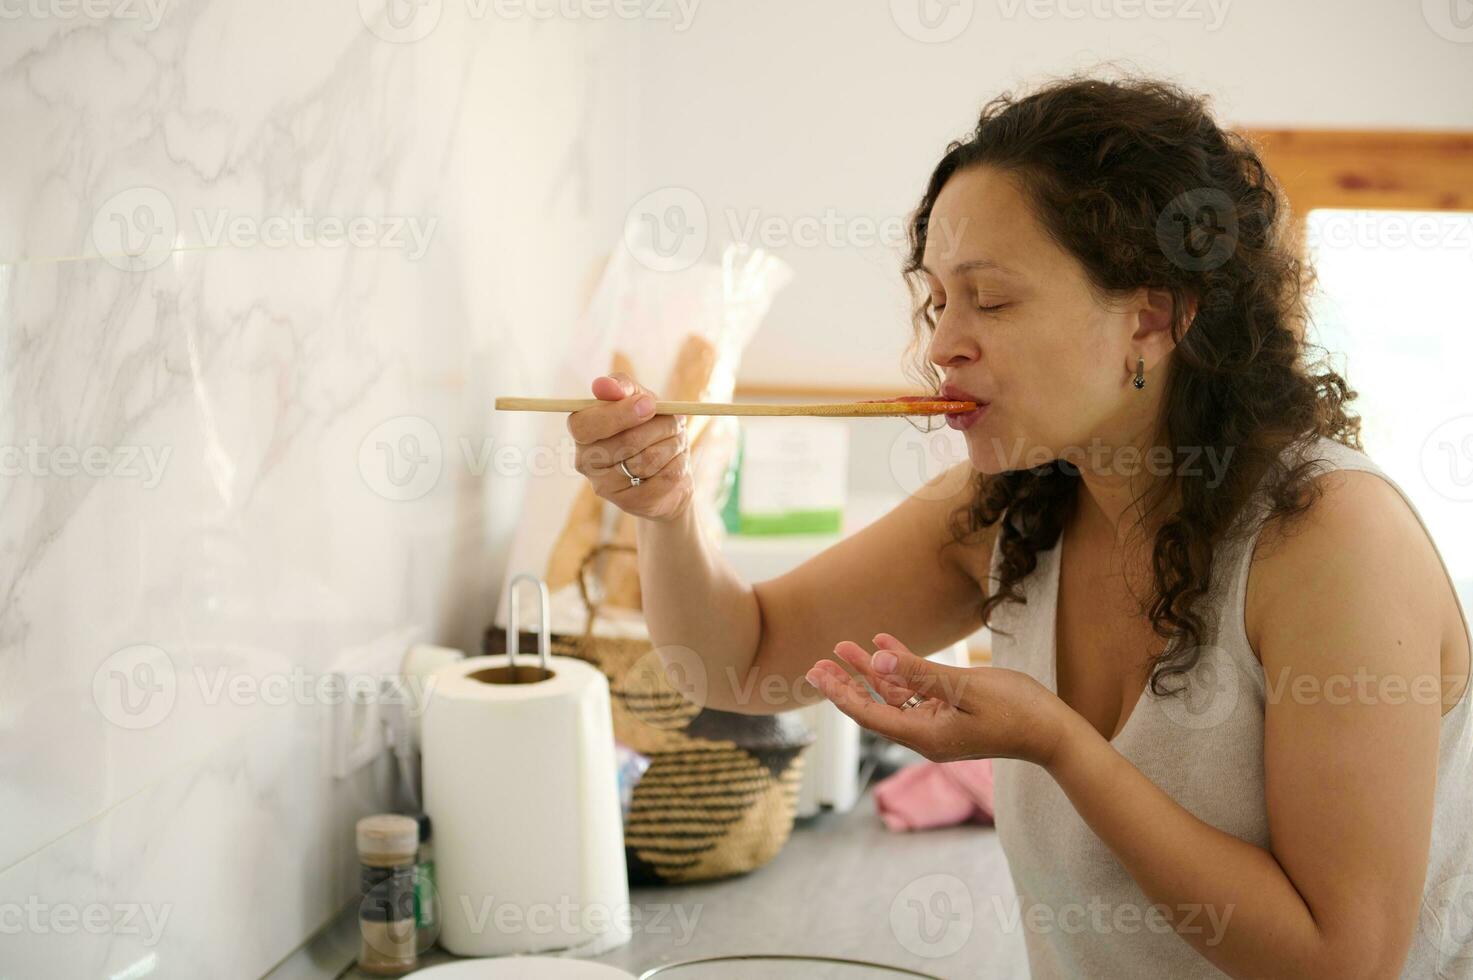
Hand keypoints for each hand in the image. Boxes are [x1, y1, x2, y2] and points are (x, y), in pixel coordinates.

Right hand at [568, 372, 692, 522]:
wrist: (668, 469)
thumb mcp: (638, 398)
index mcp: (581, 432)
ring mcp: (606, 488)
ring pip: (649, 460)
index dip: (618, 414)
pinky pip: (665, 478)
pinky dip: (679, 463)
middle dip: (659, 427)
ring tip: (675, 440)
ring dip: (673, 443)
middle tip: (674, 421)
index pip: (584, 425)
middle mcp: (586, 462)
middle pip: (625, 442)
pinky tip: (675, 461)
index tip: (649, 405)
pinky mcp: (632, 504)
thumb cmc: (648, 426)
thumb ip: (621, 387)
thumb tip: (603, 385)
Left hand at [804, 632, 1076, 767]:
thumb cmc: (1017, 711)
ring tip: (844, 646)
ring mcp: (939, 726)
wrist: (1056, 734)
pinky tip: (885, 643)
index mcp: (925, 735)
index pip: (869, 715)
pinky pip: (917, 692)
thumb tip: (878, 659)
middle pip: (874, 707)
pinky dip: (901, 670)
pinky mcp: (953, 715)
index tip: (816, 673)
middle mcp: (926, 735)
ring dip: (871, 671)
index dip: (840, 693)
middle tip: (816, 663)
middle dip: (846, 683)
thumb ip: (920, 673)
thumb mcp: (966, 687)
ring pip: (894, 696)